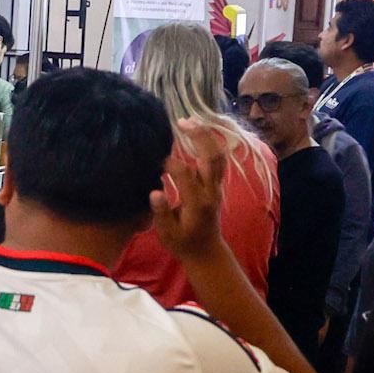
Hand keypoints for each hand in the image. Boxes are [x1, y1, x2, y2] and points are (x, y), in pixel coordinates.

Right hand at [148, 121, 231, 260]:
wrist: (206, 251)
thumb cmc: (183, 243)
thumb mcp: (167, 233)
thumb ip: (162, 212)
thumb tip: (154, 191)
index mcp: (197, 203)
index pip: (185, 174)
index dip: (169, 163)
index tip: (154, 160)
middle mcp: (211, 191)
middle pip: (211, 157)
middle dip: (198, 136)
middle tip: (181, 121)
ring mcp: (217, 187)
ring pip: (218, 156)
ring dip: (206, 136)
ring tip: (189, 121)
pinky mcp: (217, 185)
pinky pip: (218, 160)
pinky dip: (209, 143)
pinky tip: (197, 133)